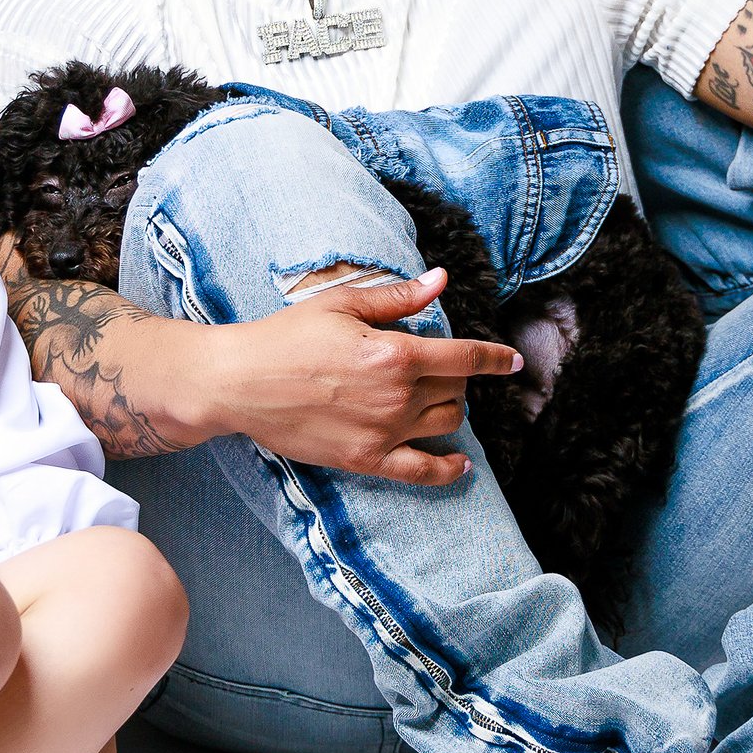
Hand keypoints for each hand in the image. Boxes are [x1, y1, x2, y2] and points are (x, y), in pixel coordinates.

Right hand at [198, 269, 523, 485]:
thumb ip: (398, 298)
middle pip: (456, 390)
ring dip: (451, 410)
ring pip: (447, 424)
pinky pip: (422, 472)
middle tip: (436, 367)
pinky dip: (448, 469)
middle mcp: (397, 396)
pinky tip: (460, 463)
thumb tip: (441, 281)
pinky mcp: (366, 460)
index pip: (464, 358)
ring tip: (435, 398)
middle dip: (456, 377)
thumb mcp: (341, 304)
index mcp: (395, 353)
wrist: (239, 383)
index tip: (513, 360)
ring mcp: (383, 432)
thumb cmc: (286, 336)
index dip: (495, 357)